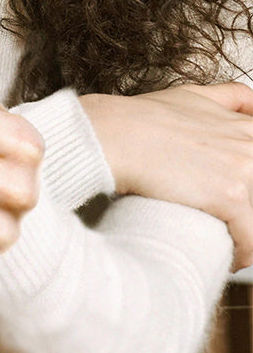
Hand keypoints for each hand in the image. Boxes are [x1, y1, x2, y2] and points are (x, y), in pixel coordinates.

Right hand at [81, 83, 252, 270]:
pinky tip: (229, 257)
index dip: (247, 182)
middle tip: (229, 219)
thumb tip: (250, 101)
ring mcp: (244, 170)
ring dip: (247, 233)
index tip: (238, 195)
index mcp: (245, 127)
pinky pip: (251, 240)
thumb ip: (228, 97)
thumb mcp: (190, 95)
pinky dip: (243, 254)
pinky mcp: (231, 197)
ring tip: (229, 243)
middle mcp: (250, 145)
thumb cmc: (139, 118)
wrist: (113, 135)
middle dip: (247, 208)